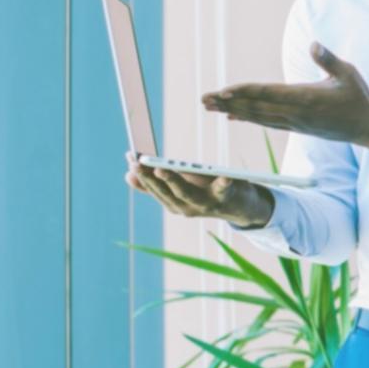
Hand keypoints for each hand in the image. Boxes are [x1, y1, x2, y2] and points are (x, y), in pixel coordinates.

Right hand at [125, 152, 273, 227]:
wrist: (240, 208)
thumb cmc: (207, 192)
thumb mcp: (180, 188)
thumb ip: (157, 184)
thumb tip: (128, 175)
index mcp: (174, 203)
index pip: (154, 190)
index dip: (141, 176)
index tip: (130, 160)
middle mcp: (187, 207)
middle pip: (166, 193)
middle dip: (150, 179)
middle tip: (138, 163)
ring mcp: (206, 205)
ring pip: (187, 194)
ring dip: (173, 181)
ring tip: (162, 168)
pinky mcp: (226, 198)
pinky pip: (223, 191)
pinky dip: (223, 184)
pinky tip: (224, 176)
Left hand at [202, 42, 368, 154]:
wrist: (368, 127)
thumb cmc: (359, 97)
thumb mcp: (347, 73)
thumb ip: (328, 60)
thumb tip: (314, 44)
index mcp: (306, 98)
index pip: (268, 93)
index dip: (245, 92)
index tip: (225, 90)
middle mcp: (296, 113)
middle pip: (256, 107)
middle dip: (228, 103)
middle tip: (204, 99)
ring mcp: (295, 122)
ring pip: (257, 117)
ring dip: (232, 111)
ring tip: (210, 107)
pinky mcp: (296, 127)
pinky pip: (266, 123)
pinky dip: (248, 119)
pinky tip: (232, 117)